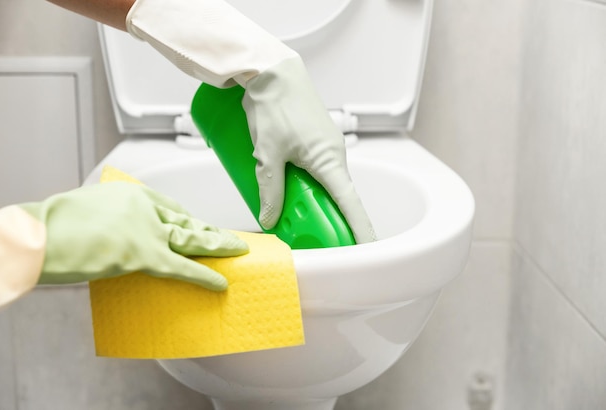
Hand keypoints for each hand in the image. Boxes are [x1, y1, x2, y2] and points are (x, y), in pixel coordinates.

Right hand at [19, 182, 248, 289]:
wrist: (41, 234)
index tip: (198, 225)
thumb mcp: (90, 210)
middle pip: (186, 220)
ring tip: (236, 250)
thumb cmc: (54, 225)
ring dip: (217, 245)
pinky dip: (204, 275)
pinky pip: (182, 267)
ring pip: (191, 239)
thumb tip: (120, 236)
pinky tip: (220, 281)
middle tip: (230, 236)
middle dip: (210, 230)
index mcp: (131, 193)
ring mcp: (147, 230)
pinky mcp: (145, 254)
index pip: (169, 206)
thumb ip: (114, 219)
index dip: (187, 219)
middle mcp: (145, 207)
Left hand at [243, 57, 375, 242]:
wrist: (272, 71)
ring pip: (325, 183)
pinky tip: (287, 186)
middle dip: (328, 219)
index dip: (360, 229)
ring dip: (313, 199)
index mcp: (330, 161)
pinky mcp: (316, 141)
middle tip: (313, 236)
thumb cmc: (275, 105)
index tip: (366, 249)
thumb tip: (269, 217)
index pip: (351, 205)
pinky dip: (306, 183)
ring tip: (292, 212)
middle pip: (338, 198)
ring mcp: (326, 147)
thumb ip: (269, 189)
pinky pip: (316, 169)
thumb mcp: (267, 154)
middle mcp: (334, 155)